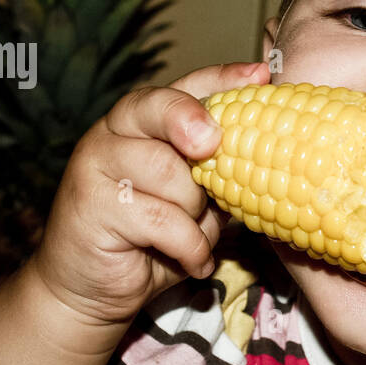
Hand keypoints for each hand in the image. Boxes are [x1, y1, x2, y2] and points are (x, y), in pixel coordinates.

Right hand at [28, 61, 269, 325]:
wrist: (91, 288)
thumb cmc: (153, 241)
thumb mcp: (197, 202)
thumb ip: (219, 173)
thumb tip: (274, 155)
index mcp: (143, 122)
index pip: (184, 86)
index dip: (223, 78)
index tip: (260, 76)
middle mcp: (113, 132)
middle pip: (163, 111)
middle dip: (196, 127)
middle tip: (213, 146)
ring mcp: (95, 165)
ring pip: (168, 171)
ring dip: (196, 212)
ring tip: (197, 237)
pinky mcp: (91, 205)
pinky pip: (161, 219)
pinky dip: (189, 246)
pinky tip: (191, 261)